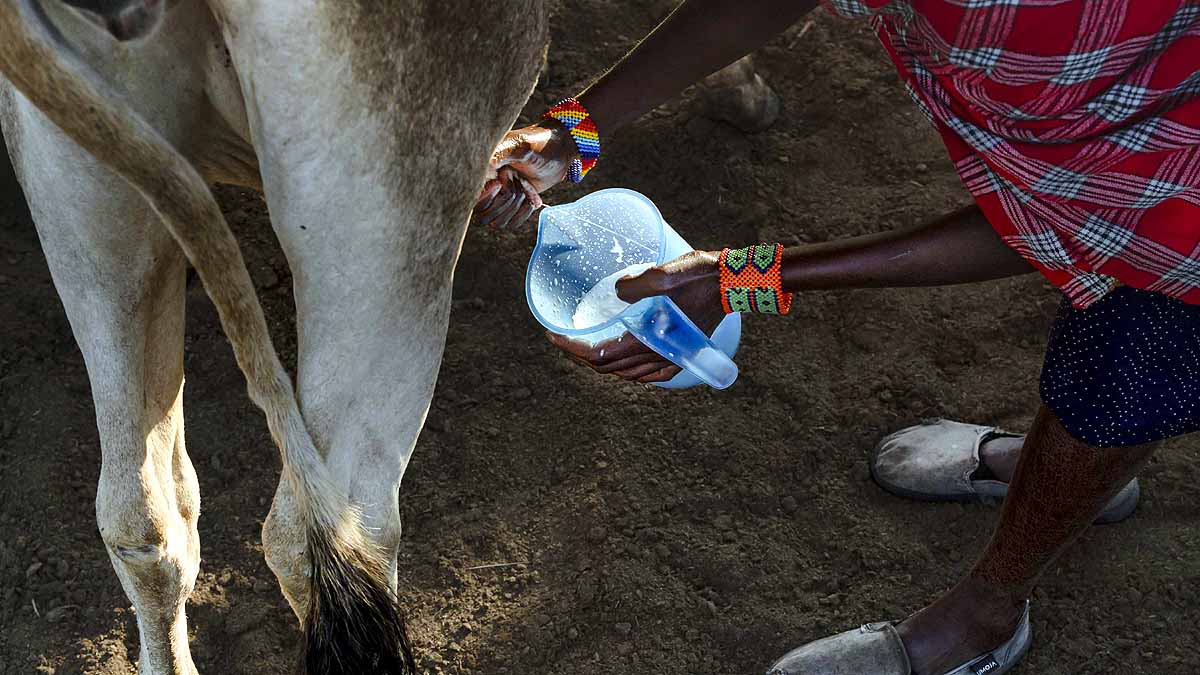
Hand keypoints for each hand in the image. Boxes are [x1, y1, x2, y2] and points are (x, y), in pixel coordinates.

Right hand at [473, 120, 578, 228]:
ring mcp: (497, 198)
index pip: (470, 196)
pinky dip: (522, 214)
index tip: (500, 184)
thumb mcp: (521, 146)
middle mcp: (485, 186)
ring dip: (515, 208)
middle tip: (519, 181)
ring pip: (497, 222)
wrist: (559, 153)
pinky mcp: (511, 207)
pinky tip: (531, 199)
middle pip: (483, 215)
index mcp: (482, 170)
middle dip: (505, 202)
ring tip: (526, 187)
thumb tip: (486, 165)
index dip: (485, 196)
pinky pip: (509, 224)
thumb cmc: (540, 145)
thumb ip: (502, 153)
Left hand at [547, 250, 724, 382]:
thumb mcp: (666, 275)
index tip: (552, 335)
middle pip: (607, 367)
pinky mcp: (678, 355)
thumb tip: (615, 290)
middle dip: (580, 354)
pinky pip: (645, 372)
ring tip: (584, 345)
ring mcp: (669, 360)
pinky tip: (620, 360)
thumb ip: (637, 284)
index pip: (599, 355)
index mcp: (650, 342)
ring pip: (624, 372)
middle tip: (563, 337)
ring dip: (601, 362)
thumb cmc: (700, 277)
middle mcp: (657, 357)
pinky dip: (625, 368)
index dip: (571, 348)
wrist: (730, 284)